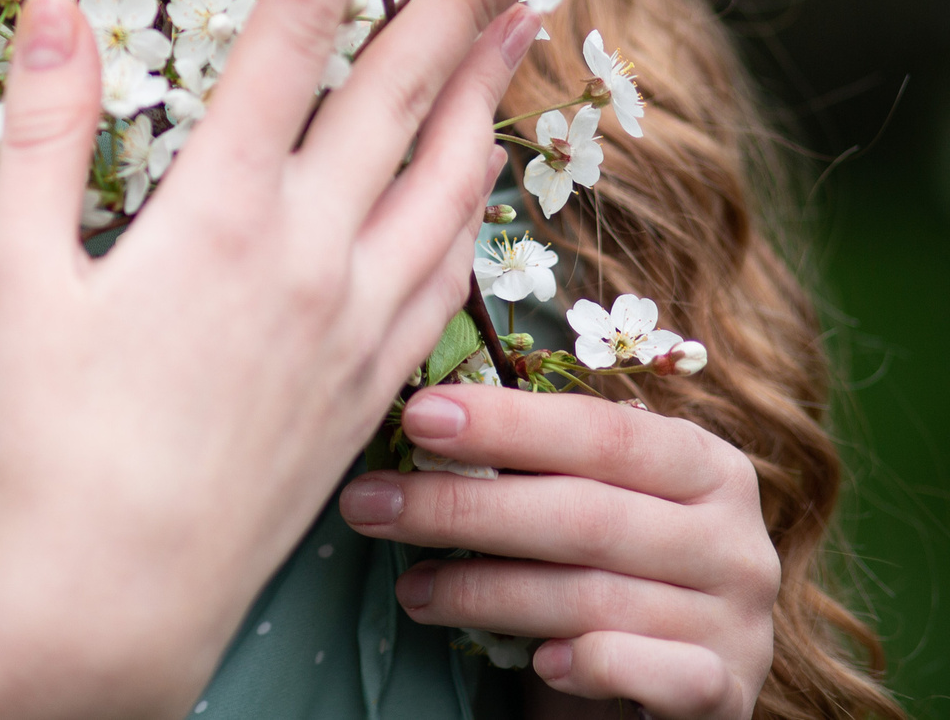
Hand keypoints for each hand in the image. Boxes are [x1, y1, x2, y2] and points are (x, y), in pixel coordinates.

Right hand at [0, 0, 538, 719]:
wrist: (121, 598)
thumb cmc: (50, 438)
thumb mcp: (17, 276)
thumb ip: (45, 132)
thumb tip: (57, 4)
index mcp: (216, 209)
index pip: (294, 28)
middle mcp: (308, 250)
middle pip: (399, 89)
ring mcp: (357, 319)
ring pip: (449, 175)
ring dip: (489, 86)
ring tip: (524, 17)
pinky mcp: (377, 381)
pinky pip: (450, 267)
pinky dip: (476, 200)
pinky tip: (483, 177)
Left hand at [340, 385, 777, 719]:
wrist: (669, 682)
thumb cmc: (605, 569)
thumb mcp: (583, 502)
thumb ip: (535, 462)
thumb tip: (420, 417)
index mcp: (704, 464)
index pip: (600, 432)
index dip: (506, 423)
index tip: (414, 417)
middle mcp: (735, 538)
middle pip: (583, 515)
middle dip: (461, 509)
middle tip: (368, 505)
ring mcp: (740, 620)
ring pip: (594, 597)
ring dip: (483, 592)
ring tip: (410, 589)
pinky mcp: (729, 693)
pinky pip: (658, 675)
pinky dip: (593, 665)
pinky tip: (540, 663)